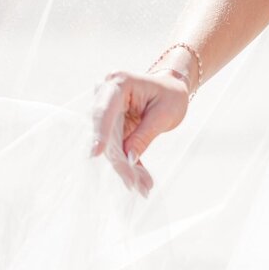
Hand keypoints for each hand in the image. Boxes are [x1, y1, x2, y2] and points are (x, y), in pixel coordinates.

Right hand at [90, 69, 190, 196]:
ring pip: (111, 147)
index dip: (100, 132)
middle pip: (107, 134)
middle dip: (120, 161)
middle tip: (135, 184)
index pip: (105, 110)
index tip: (96, 153)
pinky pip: (118, 150)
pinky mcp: (112, 128)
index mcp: (119, 83)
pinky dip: (130, 166)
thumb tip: (128, 159)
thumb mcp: (164, 114)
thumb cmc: (171, 94)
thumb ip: (144, 135)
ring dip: (126, 169)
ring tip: (143, 187)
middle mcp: (106, 96)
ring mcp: (107, 113)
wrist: (172, 88)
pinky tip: (141, 183)